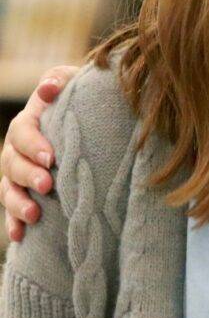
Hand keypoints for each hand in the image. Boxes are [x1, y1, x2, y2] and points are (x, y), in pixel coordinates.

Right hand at [2, 66, 77, 241]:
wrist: (91, 121)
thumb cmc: (85, 98)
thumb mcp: (76, 83)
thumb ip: (61, 81)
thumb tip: (49, 87)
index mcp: (30, 121)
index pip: (22, 131)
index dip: (32, 144)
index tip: (51, 157)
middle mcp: (18, 148)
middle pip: (11, 162)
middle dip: (28, 175)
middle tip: (48, 185)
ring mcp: (18, 172)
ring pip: (8, 188)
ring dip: (18, 203)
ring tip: (34, 215)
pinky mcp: (25, 193)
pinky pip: (12, 210)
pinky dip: (14, 222)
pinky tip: (20, 235)